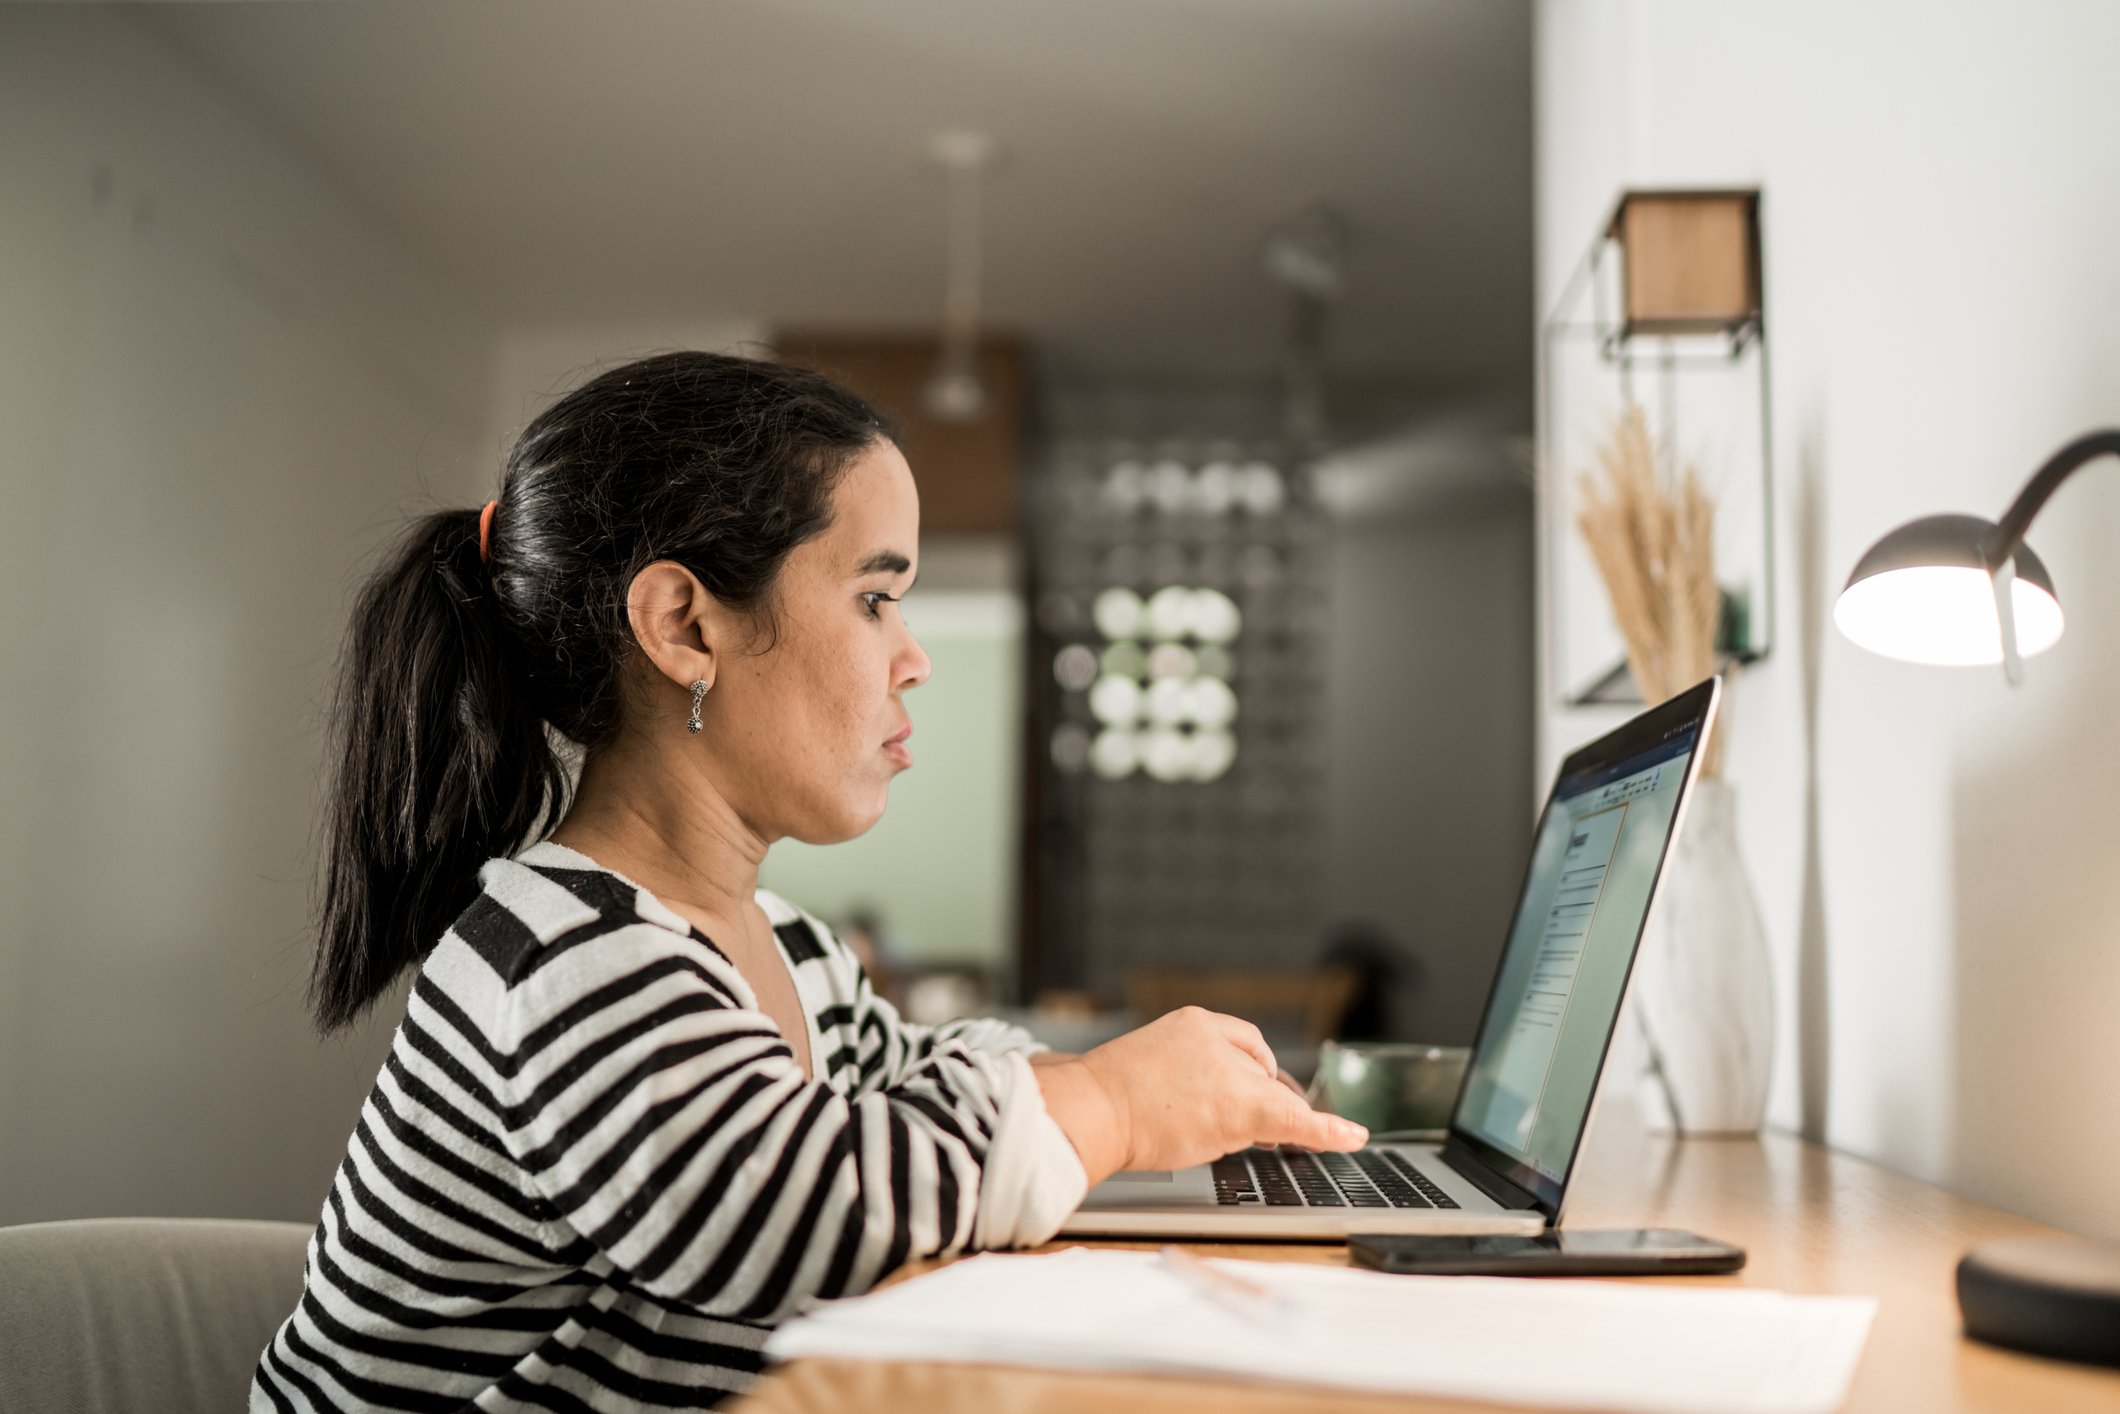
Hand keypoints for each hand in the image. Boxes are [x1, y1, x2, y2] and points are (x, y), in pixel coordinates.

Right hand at [1034, 1007, 1366, 1183]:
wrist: (1091, 1109)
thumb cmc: (1107, 1099)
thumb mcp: (1150, 1069)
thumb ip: (1189, 1075)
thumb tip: (1217, 1105)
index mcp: (1194, 1023)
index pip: (1245, 1044)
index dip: (1257, 1070)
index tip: (1262, 1087)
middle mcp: (1217, 1040)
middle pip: (1261, 1074)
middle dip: (1259, 1101)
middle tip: (1246, 1128)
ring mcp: (1230, 1072)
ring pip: (1266, 1101)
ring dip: (1257, 1124)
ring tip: (1202, 1135)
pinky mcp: (1240, 1106)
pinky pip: (1295, 1120)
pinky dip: (1327, 1130)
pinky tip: (1351, 1136)